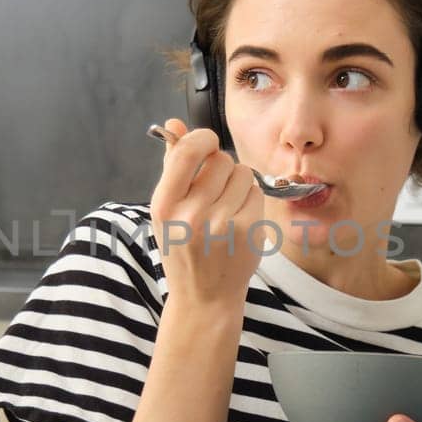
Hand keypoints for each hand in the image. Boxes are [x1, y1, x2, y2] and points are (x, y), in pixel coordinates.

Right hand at [148, 116, 265, 311]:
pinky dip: (251, 201)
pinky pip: (256, 192)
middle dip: (221, 168)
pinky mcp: (247, 231)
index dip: (202, 138)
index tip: (207, 144)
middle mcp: (190, 214)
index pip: (188, 150)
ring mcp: (220, 224)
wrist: (204, 297)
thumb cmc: (183, 249)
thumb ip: (172, 165)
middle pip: (220, 159)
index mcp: (164, 204)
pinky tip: (239, 219)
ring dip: (238, 184)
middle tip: (215, 191)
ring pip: (242, 173)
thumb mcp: (166, 211)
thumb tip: (174, 124)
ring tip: (226, 208)